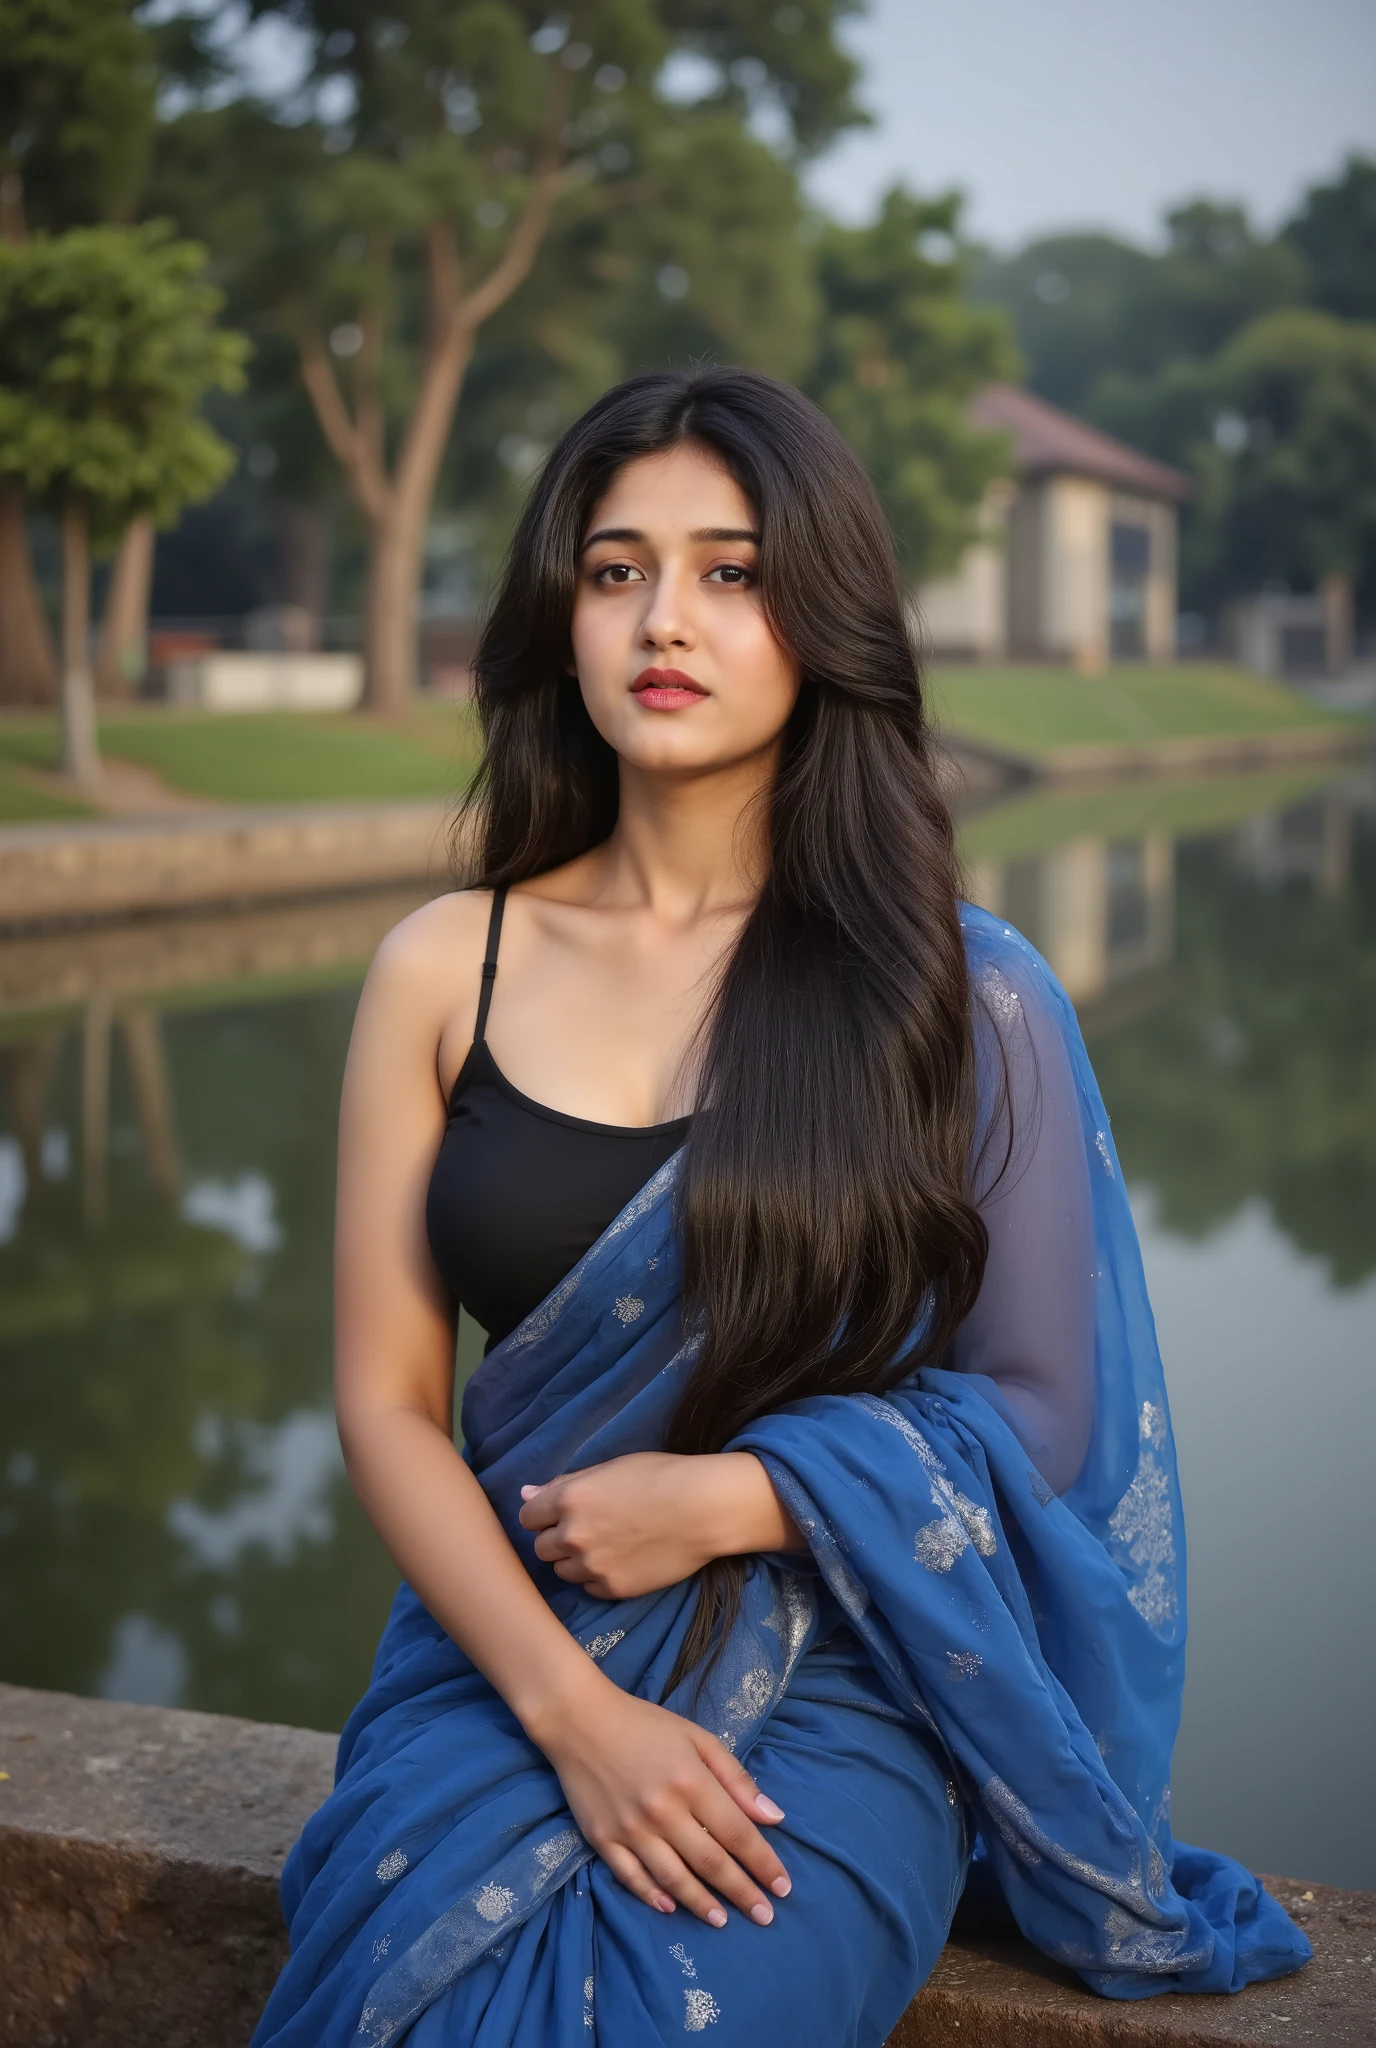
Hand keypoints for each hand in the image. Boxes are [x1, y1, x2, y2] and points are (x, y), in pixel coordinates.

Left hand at [519, 1451, 717, 1597]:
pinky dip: (598, 1577)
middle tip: (586, 1530)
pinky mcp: (614, 1589)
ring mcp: (593, 1566)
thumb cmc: (661, 1476)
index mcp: (569, 1499)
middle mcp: (574, 1536)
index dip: (543, 1514)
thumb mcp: (609, 1469)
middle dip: (557, 1539)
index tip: (560, 1513)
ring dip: (575, 1560)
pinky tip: (621, 1560)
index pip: (527, 1517)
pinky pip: (589, 1588)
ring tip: (606, 1546)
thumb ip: (564, 1484)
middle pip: (541, 1548)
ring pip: (562, 1572)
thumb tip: (526, 1494)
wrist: (704, 1509)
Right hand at [538, 1674, 790, 1928]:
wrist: (579, 1719)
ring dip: (702, 1905)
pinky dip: (653, 1896)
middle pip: (711, 1863)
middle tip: (765, 1916)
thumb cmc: (645, 1725)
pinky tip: (670, 1908)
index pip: (737, 1833)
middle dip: (742, 1893)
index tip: (783, 1887)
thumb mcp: (698, 1738)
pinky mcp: (602, 1839)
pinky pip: (632, 1878)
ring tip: (723, 1920)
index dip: (763, 1863)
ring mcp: (630, 1829)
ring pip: (674, 1879)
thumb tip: (774, 1818)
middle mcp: (662, 1810)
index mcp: (691, 1781)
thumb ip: (736, 1778)